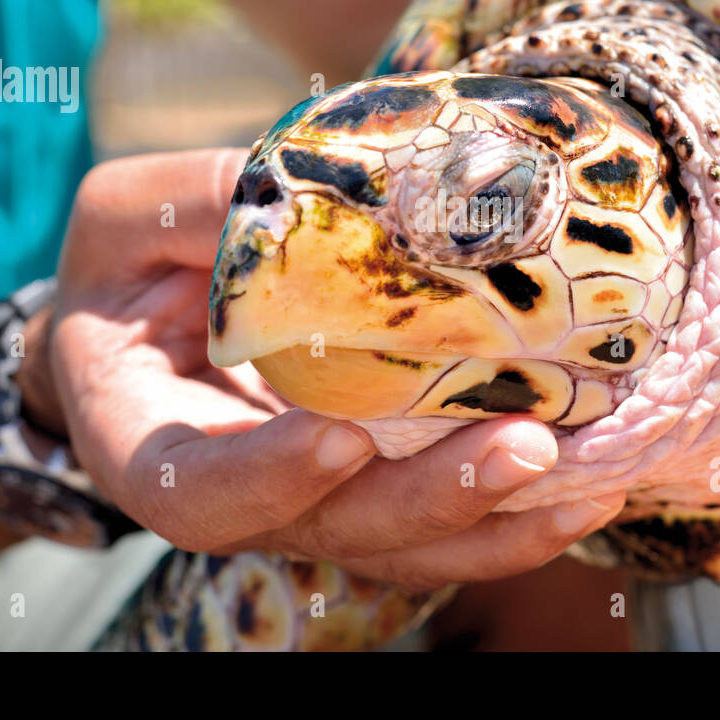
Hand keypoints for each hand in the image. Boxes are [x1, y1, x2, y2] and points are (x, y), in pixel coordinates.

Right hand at [44, 149, 624, 590]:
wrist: (148, 327)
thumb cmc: (124, 271)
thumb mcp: (127, 217)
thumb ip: (198, 203)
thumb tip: (313, 173)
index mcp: (150, 444)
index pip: (197, 495)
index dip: (268, 482)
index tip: (341, 438)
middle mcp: (242, 496)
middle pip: (334, 531)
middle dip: (432, 499)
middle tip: (526, 447)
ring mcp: (315, 502)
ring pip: (405, 546)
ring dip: (500, 520)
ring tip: (588, 478)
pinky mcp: (374, 486)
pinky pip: (446, 523)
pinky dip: (519, 511)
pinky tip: (595, 479)